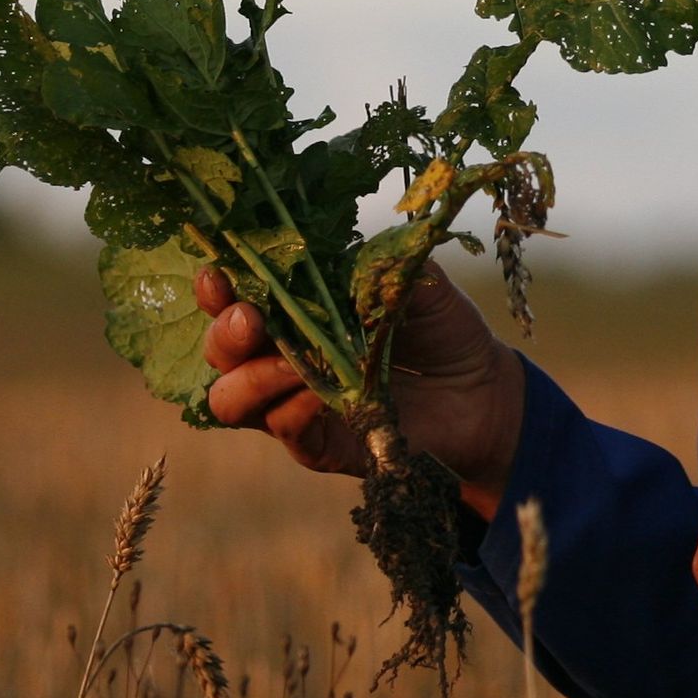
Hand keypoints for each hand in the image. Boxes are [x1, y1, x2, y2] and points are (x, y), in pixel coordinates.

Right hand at [196, 268, 526, 507]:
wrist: (482, 391)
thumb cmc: (440, 329)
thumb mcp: (413, 282)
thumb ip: (375, 264)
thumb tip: (337, 254)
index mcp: (293, 310)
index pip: (232, 299)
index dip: (215, 289)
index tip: (218, 275)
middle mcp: (280, 358)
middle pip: (220, 352)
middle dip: (226, 334)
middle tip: (252, 320)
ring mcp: (294, 404)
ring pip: (232, 399)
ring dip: (252, 377)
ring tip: (289, 361)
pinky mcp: (319, 444)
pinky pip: (285, 430)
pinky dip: (295, 409)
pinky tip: (321, 392)